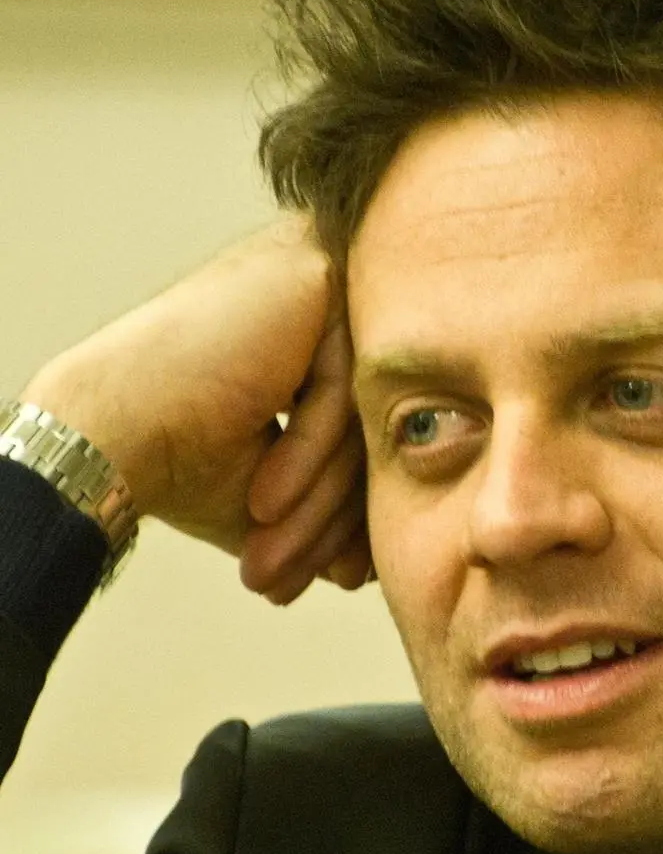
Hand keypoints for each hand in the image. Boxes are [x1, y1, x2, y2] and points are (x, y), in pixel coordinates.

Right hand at [20, 218, 370, 604]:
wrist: (101, 436)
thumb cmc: (180, 460)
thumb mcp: (282, 488)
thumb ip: (337, 502)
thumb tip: (370, 564)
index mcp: (318, 330)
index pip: (366, 427)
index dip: (353, 509)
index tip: (342, 576)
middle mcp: (326, 293)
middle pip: (367, 422)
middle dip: (336, 516)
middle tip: (310, 580)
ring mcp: (322, 272)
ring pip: (356, 413)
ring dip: (319, 503)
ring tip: (276, 560)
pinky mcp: (311, 274)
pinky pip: (339, 389)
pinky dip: (305, 455)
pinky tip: (264, 501)